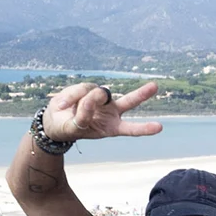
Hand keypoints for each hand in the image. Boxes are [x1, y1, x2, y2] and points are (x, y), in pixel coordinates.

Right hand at [40, 82, 162, 144]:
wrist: (56, 119)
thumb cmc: (68, 127)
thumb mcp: (73, 127)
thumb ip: (84, 113)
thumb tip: (95, 93)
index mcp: (112, 128)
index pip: (130, 129)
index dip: (144, 129)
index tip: (159, 127)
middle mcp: (112, 113)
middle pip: (129, 101)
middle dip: (141, 94)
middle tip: (155, 86)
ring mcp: (102, 100)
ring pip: (98, 93)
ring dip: (82, 101)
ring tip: (67, 110)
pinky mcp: (90, 90)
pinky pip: (84, 89)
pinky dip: (72, 97)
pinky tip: (64, 105)